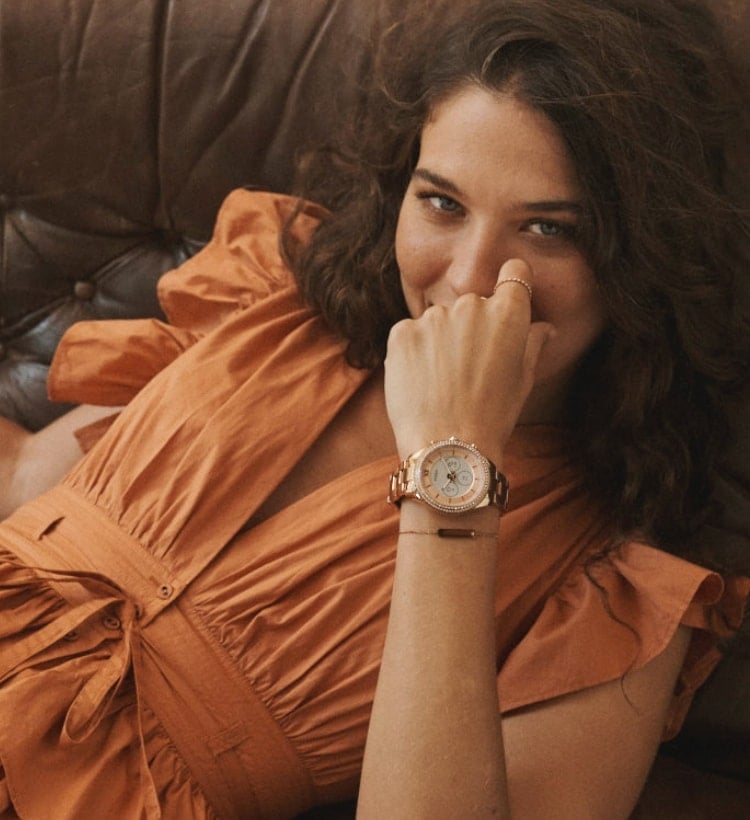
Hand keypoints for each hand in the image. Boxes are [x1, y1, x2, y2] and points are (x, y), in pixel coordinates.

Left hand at [384, 259, 552, 463]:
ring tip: (442, 381)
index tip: (506, 301)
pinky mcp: (401, 332)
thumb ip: (532, 343)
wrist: (447, 447)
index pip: (515, 272)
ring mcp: (433, 317)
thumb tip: (544, 327)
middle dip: (472, 326)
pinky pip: (410, 333)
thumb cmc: (492, 417)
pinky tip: (421, 381)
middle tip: (469, 367)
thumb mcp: (524, 381)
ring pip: (439, 320)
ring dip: (441, 340)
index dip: (512, 284)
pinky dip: (414, 352)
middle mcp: (471, 305)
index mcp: (508, 313)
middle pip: (473, 303)